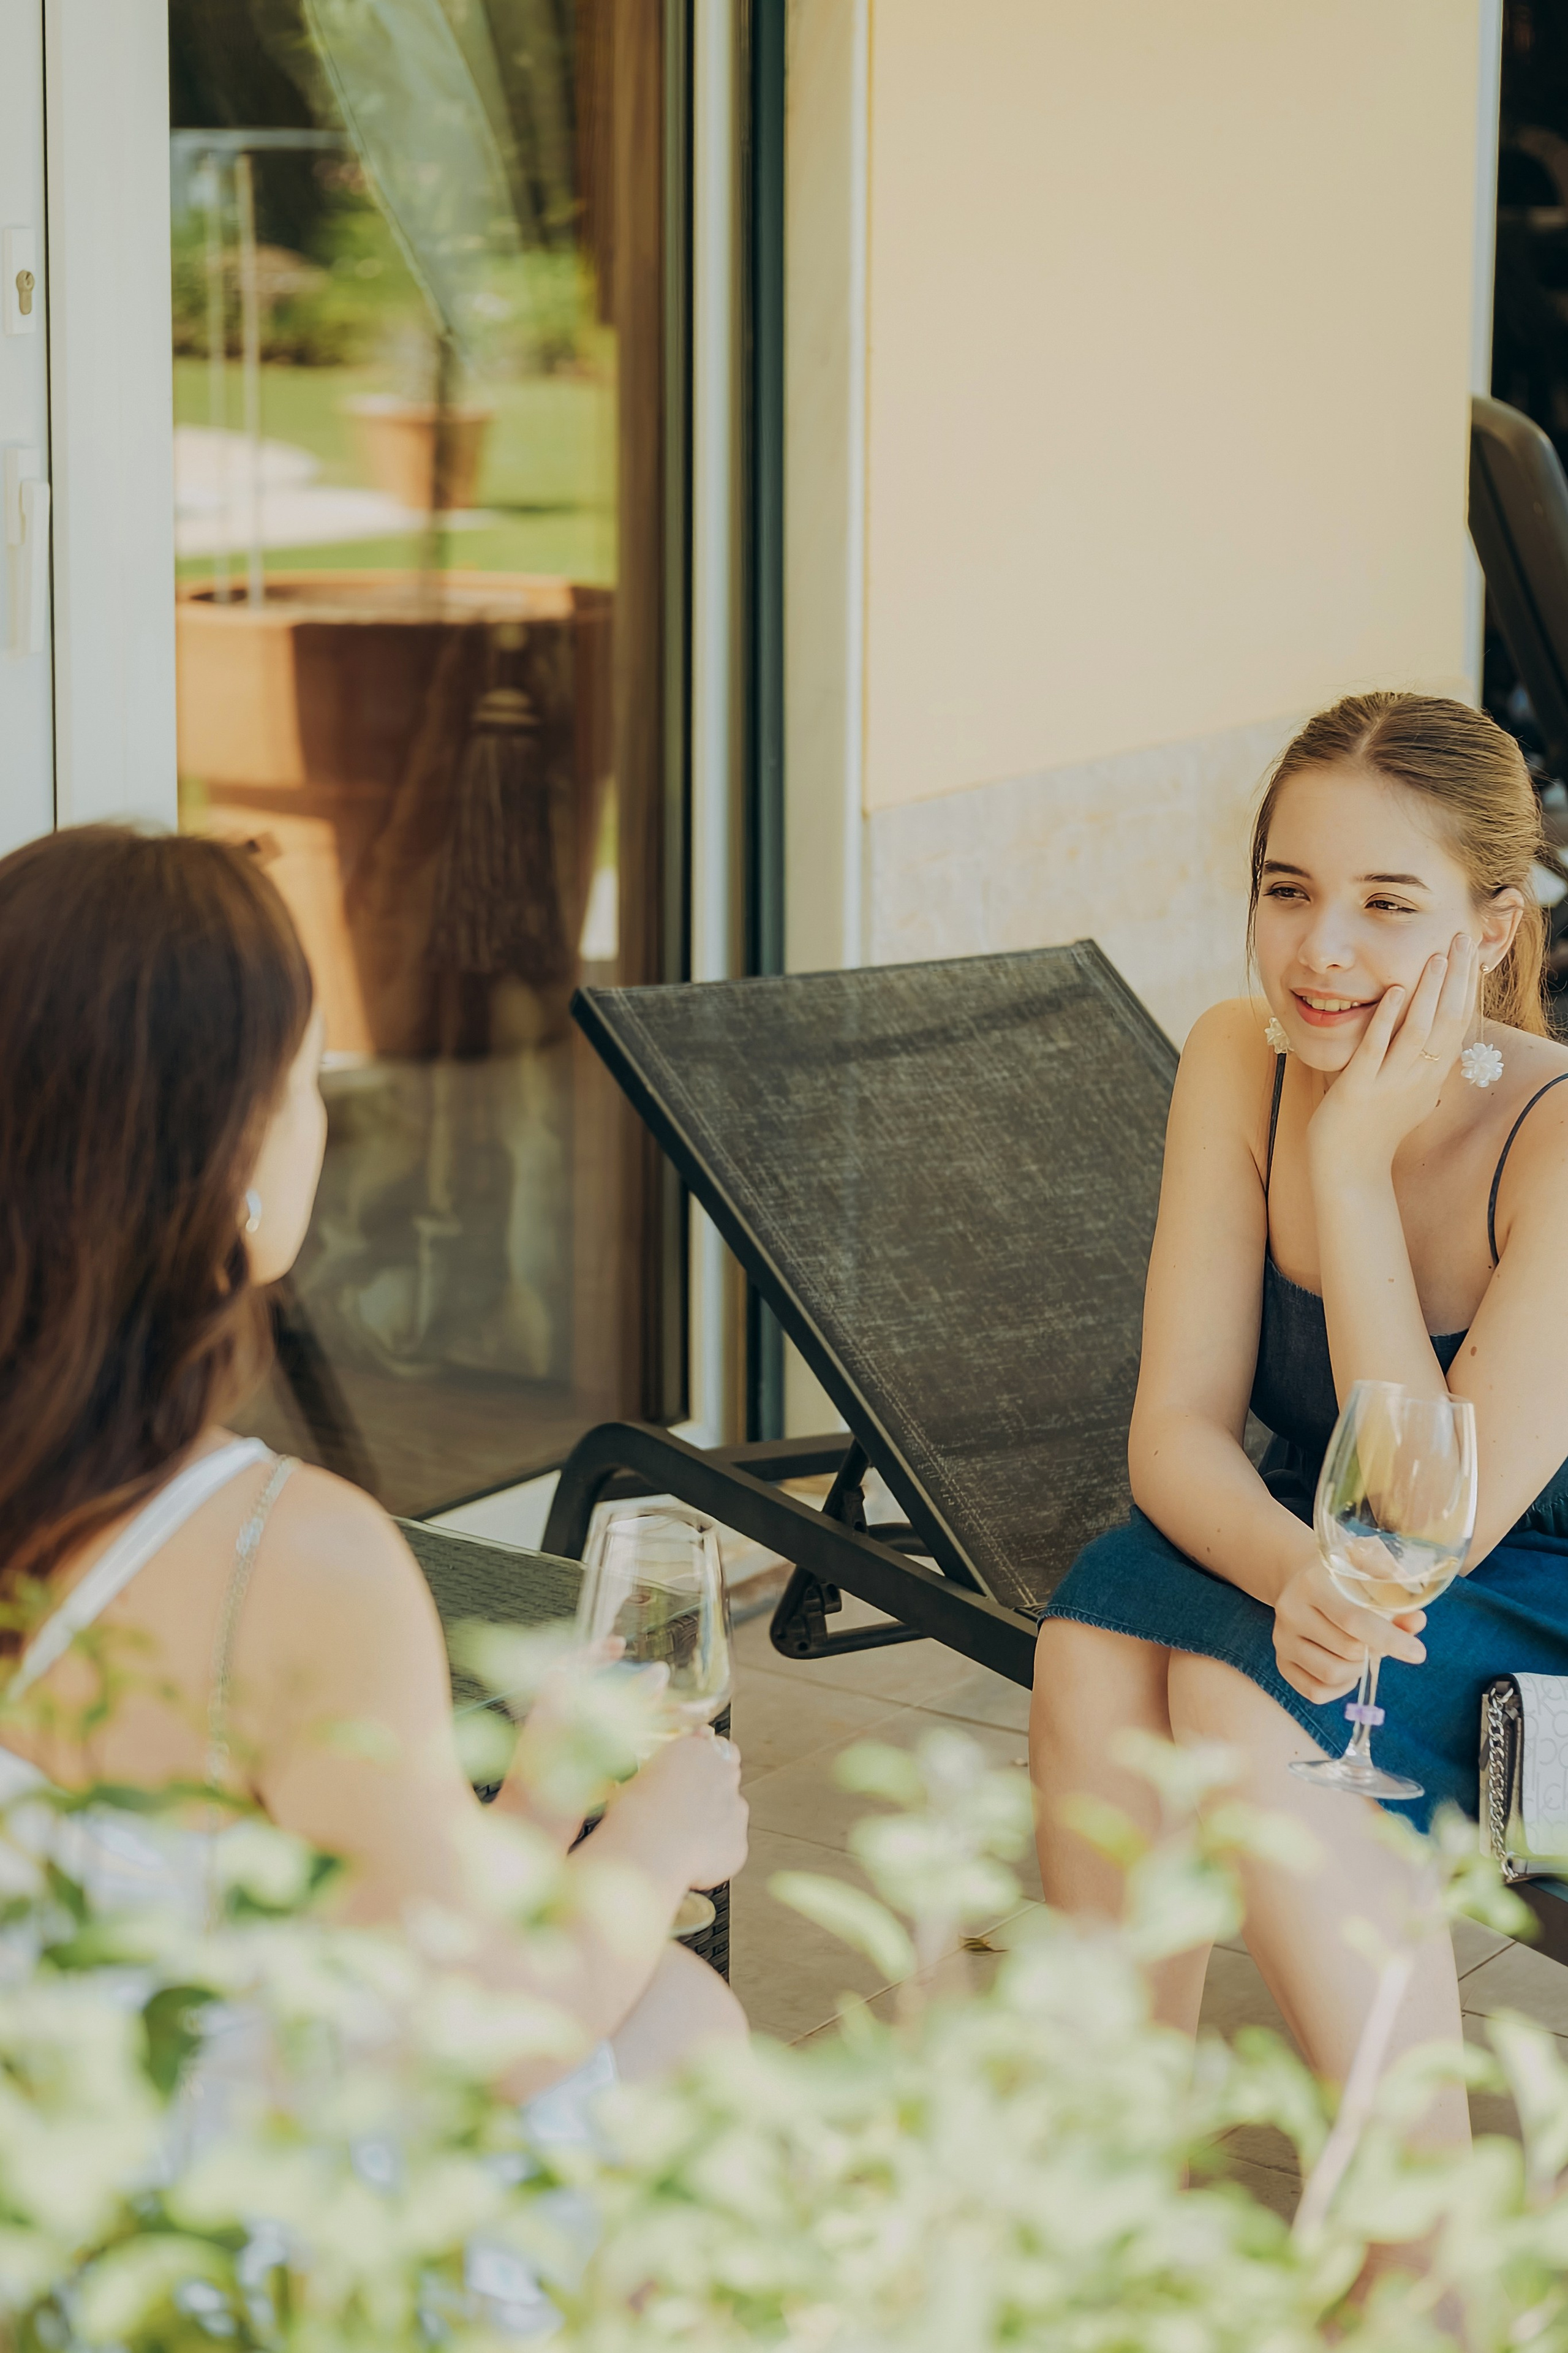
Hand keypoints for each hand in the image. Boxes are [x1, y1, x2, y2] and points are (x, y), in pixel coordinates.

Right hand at [613, 1725, 748, 1891]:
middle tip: (687, 1808)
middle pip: (727, 1774)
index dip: (703, 1762)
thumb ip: (663, 1772)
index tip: (692, 1774)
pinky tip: (690, 1859)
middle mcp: (723, 1773)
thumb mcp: (639, 1777)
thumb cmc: (633, 1814)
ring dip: (715, 1821)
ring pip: (731, 1812)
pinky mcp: (739, 1843)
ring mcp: (736, 1809)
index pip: (713, 1746)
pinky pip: (729, 1846)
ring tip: (684, 1840)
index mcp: (697, 1750)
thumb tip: (661, 1782)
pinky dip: (715, 1852)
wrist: (646, 1853)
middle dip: (713, 1789)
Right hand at [1272, 1554, 1425, 1703]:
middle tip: (1380, 1640)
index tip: (1418, 1653)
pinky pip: (1315, 1692)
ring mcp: (1281, 1639)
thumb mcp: (1370, 1570)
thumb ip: (1395, 1595)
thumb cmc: (1344, 1575)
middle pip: (1347, 1651)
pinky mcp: (1280, 1662)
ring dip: (1358, 1669)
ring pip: (1331, 1674)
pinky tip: (1346, 1667)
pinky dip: (1340, 1688)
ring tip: (1360, 1651)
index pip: (1354, 1620)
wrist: (1302, 1578)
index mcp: (1312, 1582)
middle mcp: (1290, 1610)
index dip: (1390, 1639)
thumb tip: (1416, 1623)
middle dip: (1375, 1651)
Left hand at [1307, 933, 1478, 1178]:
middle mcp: (1418, 1080)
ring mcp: (1389, 1085)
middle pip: (1447, 1021)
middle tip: (1463, 939)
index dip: (1466, 989)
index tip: (1471, 956)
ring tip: (1437, 956)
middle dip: (1456, 979)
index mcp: (1430, 1079)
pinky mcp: (1358, 1090)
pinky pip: (1377, 1049)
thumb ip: (1419, 1073)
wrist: (1348, 1175)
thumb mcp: (1406, 1100)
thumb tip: (1436, 1052)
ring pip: (1419, 1031)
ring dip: (1429, 991)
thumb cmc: (1371, 1135)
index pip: (1457, 1025)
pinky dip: (1388, 1019)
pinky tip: (1395, 991)